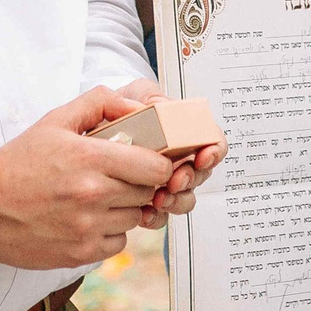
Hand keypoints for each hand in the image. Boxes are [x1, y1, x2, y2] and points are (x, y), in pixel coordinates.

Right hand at [0, 85, 180, 268]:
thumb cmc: (19, 164)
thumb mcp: (55, 120)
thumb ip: (100, 103)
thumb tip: (138, 108)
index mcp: (90, 158)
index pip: (155, 167)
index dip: (157, 164)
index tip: (146, 162)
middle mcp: (93, 194)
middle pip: (148, 192)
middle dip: (139, 183)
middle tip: (119, 177)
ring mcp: (88, 226)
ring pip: (135, 217)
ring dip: (125, 208)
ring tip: (99, 198)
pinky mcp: (81, 253)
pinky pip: (118, 243)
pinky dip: (110, 233)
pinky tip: (89, 220)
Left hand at [111, 77, 226, 229]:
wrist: (96, 127)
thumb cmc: (123, 108)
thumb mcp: (138, 93)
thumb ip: (152, 96)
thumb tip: (162, 107)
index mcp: (186, 134)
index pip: (213, 143)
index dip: (214, 151)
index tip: (204, 156)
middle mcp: (180, 160)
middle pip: (201, 175)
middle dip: (191, 179)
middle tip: (176, 179)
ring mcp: (166, 182)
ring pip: (184, 200)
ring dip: (176, 200)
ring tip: (160, 198)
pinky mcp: (147, 201)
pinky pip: (160, 216)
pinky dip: (155, 216)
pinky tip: (144, 213)